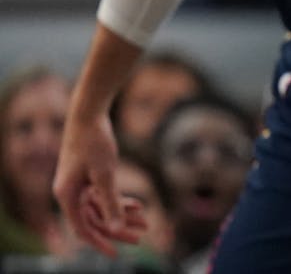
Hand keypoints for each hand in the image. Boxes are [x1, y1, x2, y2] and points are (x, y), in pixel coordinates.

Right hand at [53, 114, 144, 255]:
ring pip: (100, 209)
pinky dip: (118, 201)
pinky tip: (137, 205)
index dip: (100, 242)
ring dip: (121, 215)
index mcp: (67, 196)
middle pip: (94, 220)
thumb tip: (115, 229)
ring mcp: (77, 186)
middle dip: (118, 229)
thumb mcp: (105, 173)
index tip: (116, 254)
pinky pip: (102, 197)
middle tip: (141, 237)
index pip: (82, 228)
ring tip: (146, 221)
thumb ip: (110, 202)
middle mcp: (69, 194)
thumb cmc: (94, 141)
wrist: (89, 113)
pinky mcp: (86, 178)